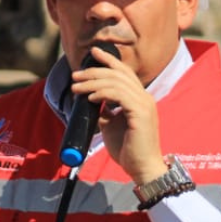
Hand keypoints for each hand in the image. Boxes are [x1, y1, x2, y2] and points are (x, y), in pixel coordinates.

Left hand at [72, 45, 165, 183]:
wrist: (141, 168)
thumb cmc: (128, 149)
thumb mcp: (112, 125)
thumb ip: (106, 111)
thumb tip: (93, 102)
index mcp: (140, 98)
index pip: (125, 73)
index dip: (109, 60)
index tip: (93, 53)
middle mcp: (145, 98)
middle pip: (119, 73)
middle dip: (95, 71)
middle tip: (76, 76)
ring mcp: (144, 104)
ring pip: (116, 82)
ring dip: (93, 82)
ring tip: (76, 88)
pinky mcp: (140, 113)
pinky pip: (119, 95)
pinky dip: (102, 93)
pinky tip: (91, 97)